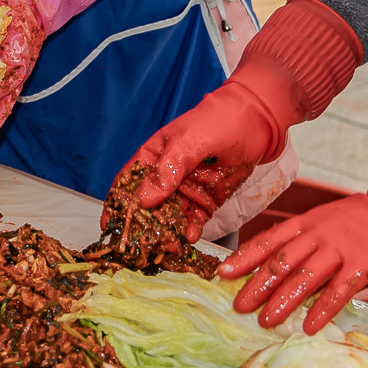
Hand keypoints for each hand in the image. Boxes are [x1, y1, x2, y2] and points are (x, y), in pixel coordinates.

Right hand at [128, 77, 289, 240]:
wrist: (257, 122)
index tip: (110, 226)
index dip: (117, 205)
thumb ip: (167, 170)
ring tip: (171, 245)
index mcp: (153, 158)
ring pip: (169, 218)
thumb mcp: (188, 142)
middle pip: (147, 207)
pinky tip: (190, 236)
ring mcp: (186, 191)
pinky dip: (190, 230)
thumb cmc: (218, 121)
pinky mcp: (206, 201)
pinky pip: (193, 220)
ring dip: (167, 233)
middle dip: (144, 227)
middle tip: (146, 244)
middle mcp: (166, 177)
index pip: (128, 184)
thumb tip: (143, 199)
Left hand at [218, 191, 367, 330]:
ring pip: (304, 277)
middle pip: (281, 261)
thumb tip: (272, 267)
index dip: (244, 258)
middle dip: (257, 285)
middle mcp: (319, 235)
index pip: (269, 240)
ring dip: (283, 301)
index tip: (223, 274)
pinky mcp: (363, 265)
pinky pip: (338, 291)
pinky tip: (309, 326)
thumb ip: (302, 240)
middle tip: (239, 305)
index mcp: (306, 223)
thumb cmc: (361, 221)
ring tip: (266, 321)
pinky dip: (322, 309)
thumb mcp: (326, 221)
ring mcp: (340, 249)